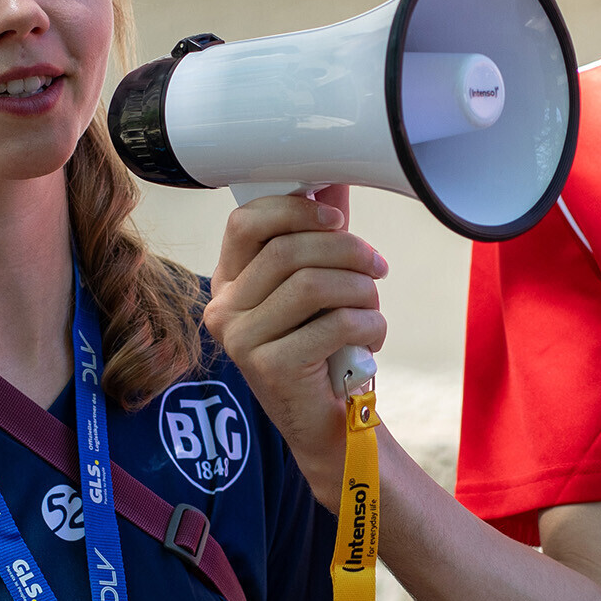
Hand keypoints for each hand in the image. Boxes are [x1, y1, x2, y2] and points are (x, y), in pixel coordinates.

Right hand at [205, 189, 385, 507]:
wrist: (331, 425)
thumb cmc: (325, 347)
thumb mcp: (318, 288)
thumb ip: (319, 235)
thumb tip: (333, 175)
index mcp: (228, 282)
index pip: (246, 223)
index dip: (296, 211)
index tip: (338, 220)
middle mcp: (223, 309)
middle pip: (289, 250)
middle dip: (348, 251)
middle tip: (377, 267)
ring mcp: (241, 340)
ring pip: (315, 284)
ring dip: (362, 290)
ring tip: (374, 306)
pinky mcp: (269, 367)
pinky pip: (334, 324)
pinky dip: (368, 325)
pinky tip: (370, 340)